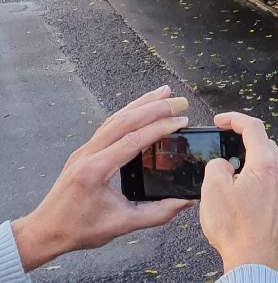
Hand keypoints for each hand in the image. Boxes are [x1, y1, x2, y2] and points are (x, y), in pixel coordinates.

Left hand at [11, 85, 193, 271]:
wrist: (45, 231)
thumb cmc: (79, 230)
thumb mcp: (121, 224)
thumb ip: (157, 213)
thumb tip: (187, 201)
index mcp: (96, 170)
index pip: (133, 140)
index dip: (160, 128)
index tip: (182, 121)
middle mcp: (88, 154)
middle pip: (124, 121)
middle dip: (154, 107)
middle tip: (180, 101)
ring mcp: (84, 150)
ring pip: (115, 118)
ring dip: (141, 103)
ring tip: (164, 92)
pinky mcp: (84, 151)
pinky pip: (108, 125)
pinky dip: (128, 112)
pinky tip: (141, 108)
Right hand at [200, 112, 277, 274]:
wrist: (253, 256)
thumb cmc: (235, 227)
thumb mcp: (213, 189)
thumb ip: (217, 166)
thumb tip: (223, 164)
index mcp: (265, 163)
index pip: (253, 127)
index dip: (234, 118)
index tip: (219, 120)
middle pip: (263, 141)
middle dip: (242, 135)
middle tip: (223, 138)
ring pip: (266, 159)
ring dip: (248, 154)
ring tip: (227, 162)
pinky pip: (266, 175)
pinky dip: (252, 170)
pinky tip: (237, 183)